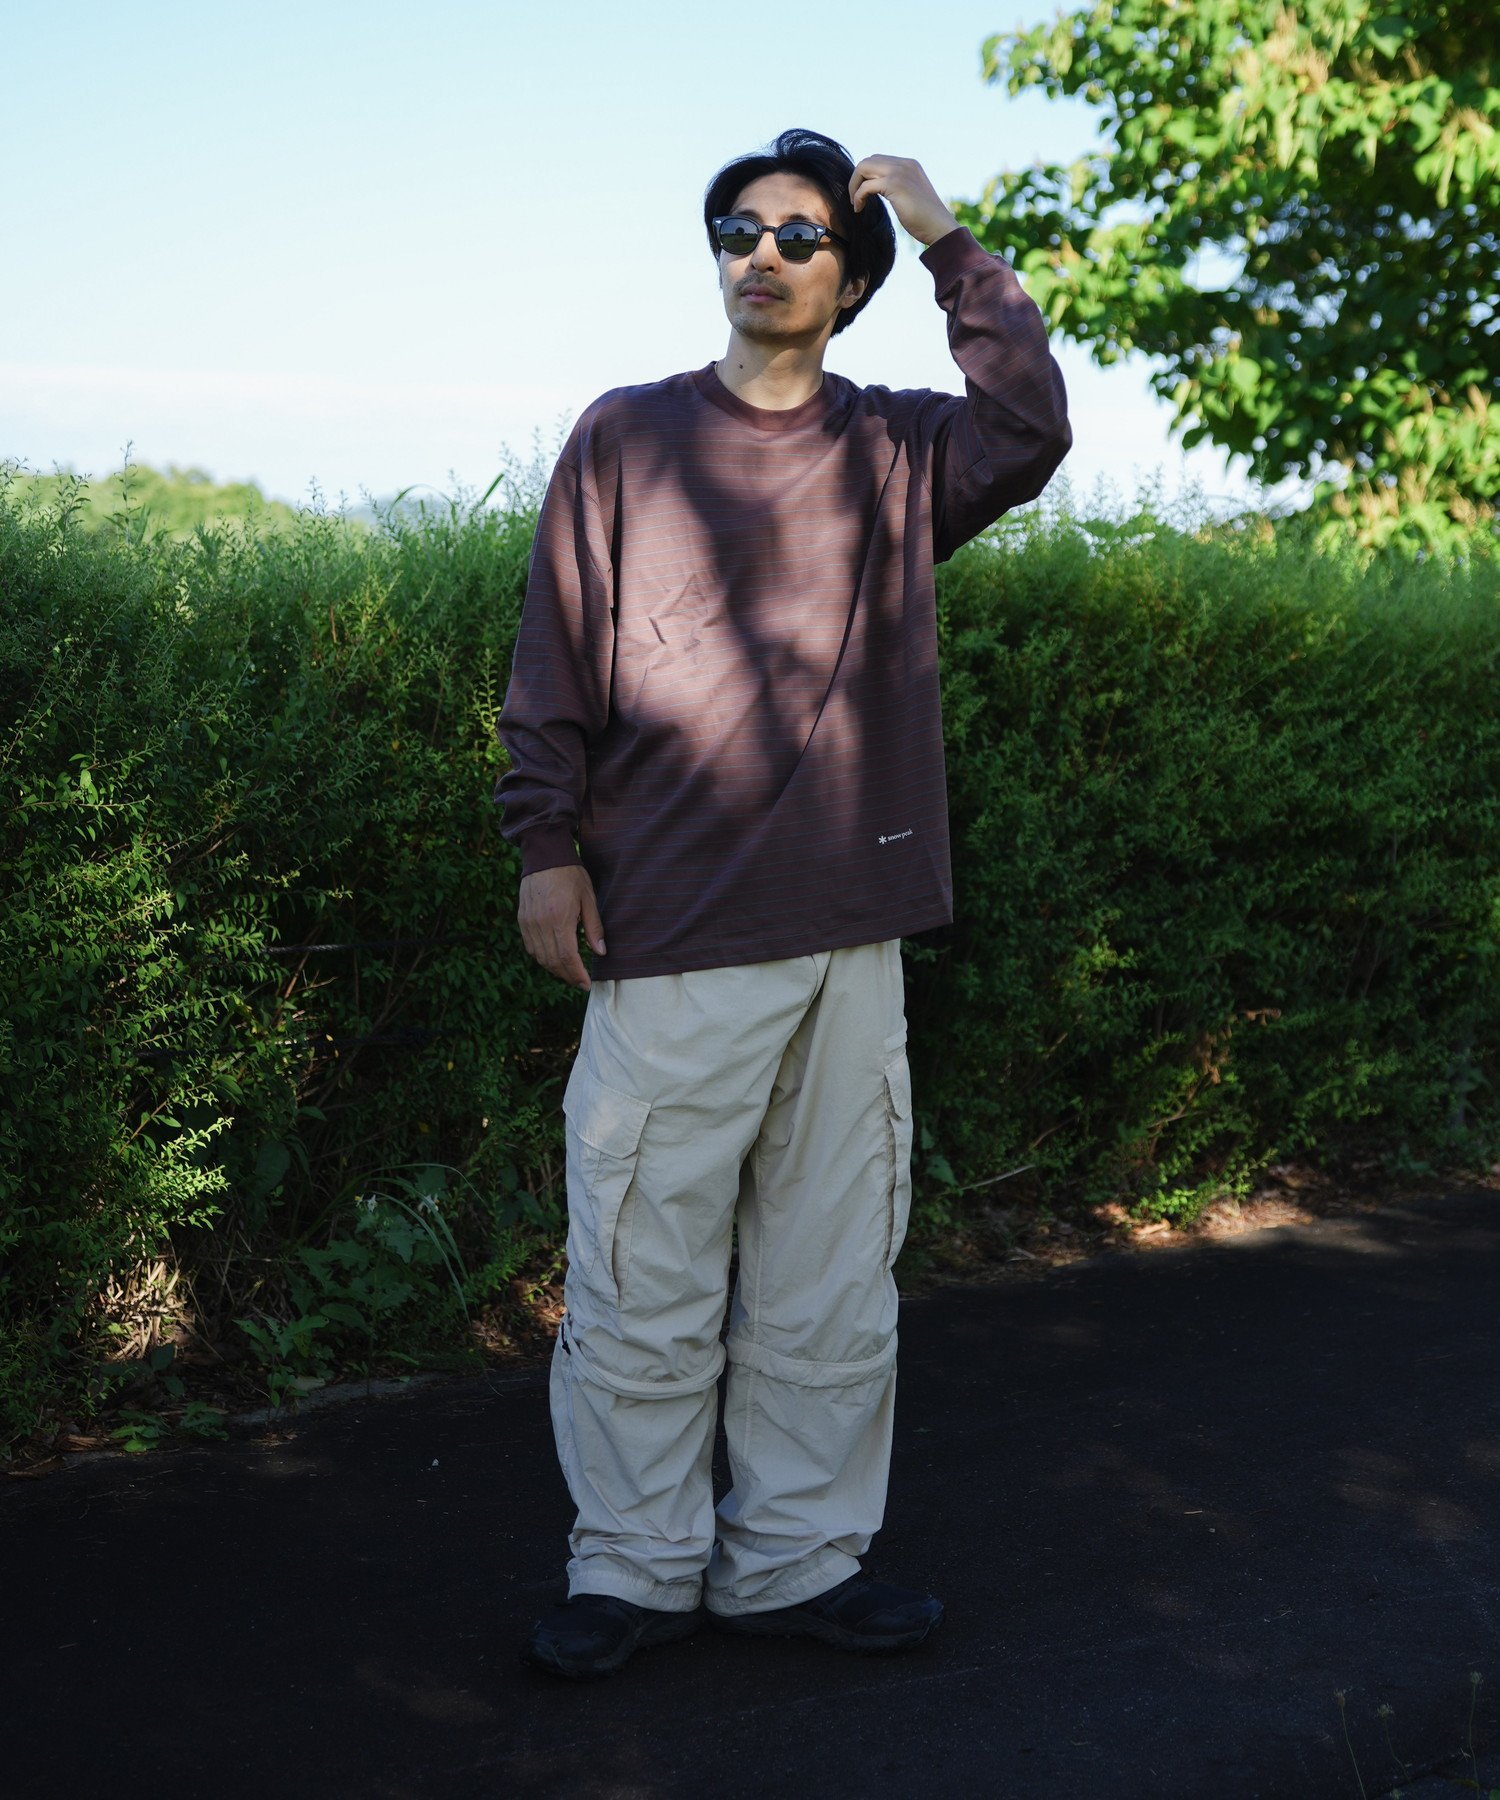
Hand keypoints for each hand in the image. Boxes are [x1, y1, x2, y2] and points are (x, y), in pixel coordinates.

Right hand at [518, 864, 605, 991]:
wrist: (545, 856)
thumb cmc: (571, 875)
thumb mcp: (589, 898)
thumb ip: (594, 927)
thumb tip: (600, 952)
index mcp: (560, 918)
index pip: (567, 957)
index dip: (576, 974)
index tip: (585, 984)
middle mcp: (541, 923)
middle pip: (552, 961)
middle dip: (567, 976)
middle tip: (579, 982)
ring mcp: (528, 922)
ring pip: (540, 957)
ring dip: (554, 969)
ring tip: (568, 973)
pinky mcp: (522, 920)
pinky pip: (530, 947)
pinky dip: (542, 958)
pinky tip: (553, 959)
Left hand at [849, 155, 959, 247]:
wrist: (940, 227)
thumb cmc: (926, 219)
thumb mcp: (912, 196)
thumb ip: (899, 187)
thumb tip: (883, 190)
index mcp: (909, 165)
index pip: (878, 160)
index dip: (866, 176)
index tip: (863, 195)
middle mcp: (904, 164)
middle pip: (868, 160)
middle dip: (857, 179)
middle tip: (856, 199)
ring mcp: (899, 172)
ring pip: (863, 167)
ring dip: (854, 186)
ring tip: (856, 203)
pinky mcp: (894, 184)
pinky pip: (866, 186)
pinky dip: (858, 197)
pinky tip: (859, 209)